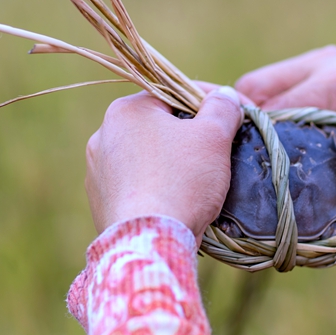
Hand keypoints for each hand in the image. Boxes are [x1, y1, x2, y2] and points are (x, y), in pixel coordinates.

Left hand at [85, 87, 242, 241]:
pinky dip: (157, 188)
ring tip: (200, 181)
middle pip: (160, 125)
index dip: (212, 101)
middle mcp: (103, 136)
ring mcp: (97, 172)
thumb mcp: (213, 136)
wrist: (149, 241)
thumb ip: (222, 107)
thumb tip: (225, 95)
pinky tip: (176, 202)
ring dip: (173, 162)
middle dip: (191, 134)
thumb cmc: (182, 180)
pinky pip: (137, 186)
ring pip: (147, 157)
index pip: (176, 93)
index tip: (237, 113)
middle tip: (221, 149)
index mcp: (126, 110)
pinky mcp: (100, 203)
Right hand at [235, 45, 335, 183]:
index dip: (254, 134)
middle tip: (239, 153)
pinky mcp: (314, 62)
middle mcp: (326, 63)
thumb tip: (254, 159)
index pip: (273, 107)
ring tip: (248, 142)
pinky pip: (271, 84)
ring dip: (251, 113)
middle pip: (255, 88)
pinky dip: (262, 106)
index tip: (241, 161)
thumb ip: (308, 151)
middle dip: (244, 121)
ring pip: (257, 85)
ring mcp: (319, 58)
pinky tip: (260, 129)